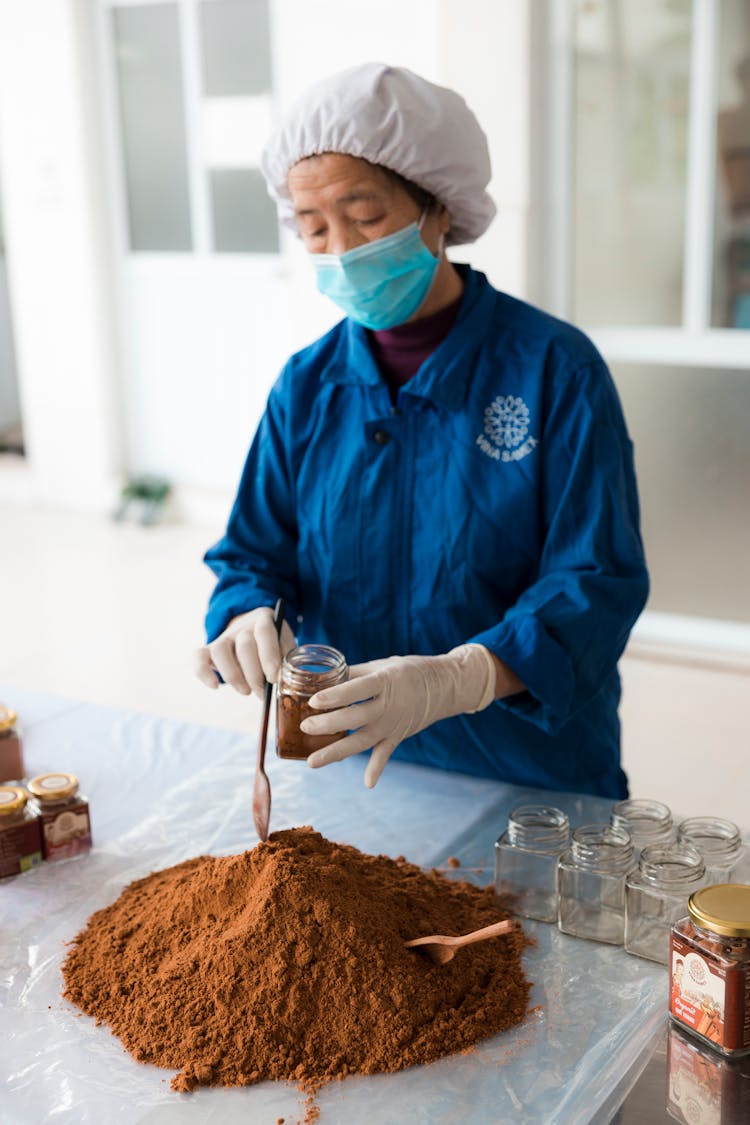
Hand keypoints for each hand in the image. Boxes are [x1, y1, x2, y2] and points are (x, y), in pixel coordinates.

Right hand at [194, 607, 295, 697]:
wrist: (252, 633)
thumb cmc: (273, 644)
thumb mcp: (284, 645)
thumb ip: (286, 658)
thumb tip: (284, 681)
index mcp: (264, 619)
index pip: (264, 633)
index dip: (269, 656)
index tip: (273, 678)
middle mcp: (242, 626)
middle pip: (244, 645)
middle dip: (254, 674)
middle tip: (262, 693)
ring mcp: (224, 637)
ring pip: (220, 651)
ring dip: (233, 675)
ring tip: (245, 691)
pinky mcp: (209, 649)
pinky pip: (198, 657)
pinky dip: (203, 673)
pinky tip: (214, 686)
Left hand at [300, 644, 496, 787]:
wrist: (444, 685)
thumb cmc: (407, 670)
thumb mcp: (381, 665)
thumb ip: (353, 674)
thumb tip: (321, 678)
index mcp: (384, 682)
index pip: (357, 690)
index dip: (335, 696)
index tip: (313, 701)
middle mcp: (389, 706)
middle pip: (355, 718)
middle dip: (328, 725)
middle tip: (305, 727)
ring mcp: (394, 724)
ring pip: (362, 741)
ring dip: (336, 752)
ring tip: (312, 762)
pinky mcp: (398, 736)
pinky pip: (385, 754)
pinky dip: (377, 769)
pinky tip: (368, 783)